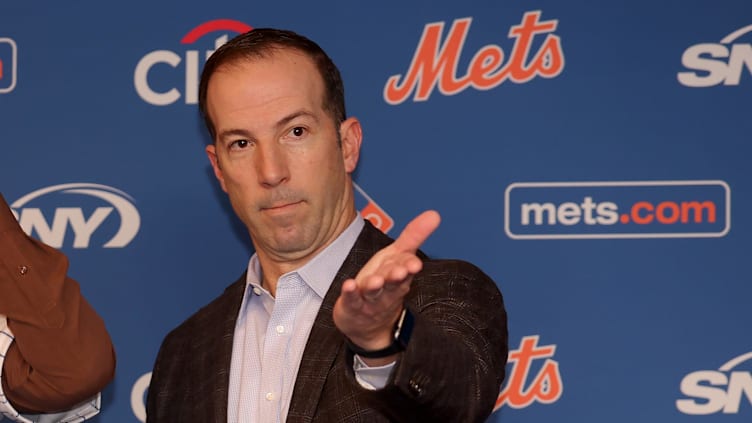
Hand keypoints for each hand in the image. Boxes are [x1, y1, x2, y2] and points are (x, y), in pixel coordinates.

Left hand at [333, 210, 440, 361]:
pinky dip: (350, 293)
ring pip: (374, 292)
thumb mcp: (398, 257)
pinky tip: (348, 285)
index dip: (409, 266)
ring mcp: (369, 299)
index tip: (414, 264)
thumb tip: (435, 214)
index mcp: (399, 276)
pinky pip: (351, 299)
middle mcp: (386, 289)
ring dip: (375, 285)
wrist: (369, 325)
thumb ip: (414, 236)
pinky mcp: (352, 305)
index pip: (406, 269)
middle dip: (396, 276)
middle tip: (401, 271)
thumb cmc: (385, 284)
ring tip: (376, 280)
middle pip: (393, 283)